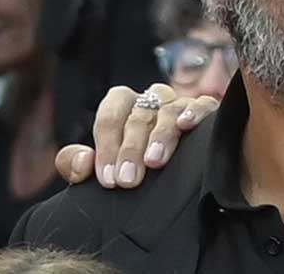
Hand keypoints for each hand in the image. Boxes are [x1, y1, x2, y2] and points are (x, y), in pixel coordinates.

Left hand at [54, 82, 219, 188]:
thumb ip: (75, 164)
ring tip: (154, 161)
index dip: (107, 146)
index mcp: (122, 106)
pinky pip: (203, 104)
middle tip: (127, 180)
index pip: (109, 115)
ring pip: (168, 110)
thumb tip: (82, 162)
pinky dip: (194, 112)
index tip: (108, 179)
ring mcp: (179, 104)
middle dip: (130, 149)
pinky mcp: (207, 111)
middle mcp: (150, 100)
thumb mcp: (100, 168)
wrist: (176, 182)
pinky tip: (186, 125)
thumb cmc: (130, 168)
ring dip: (160, 135)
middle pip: (138, 115)